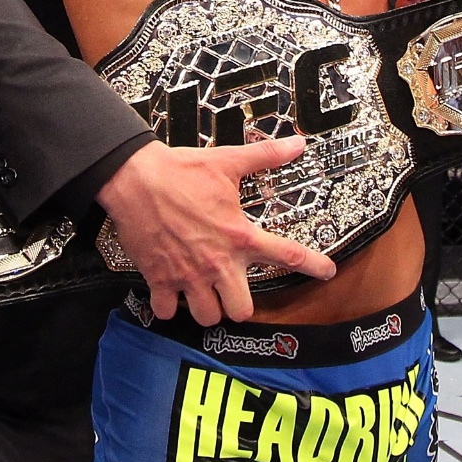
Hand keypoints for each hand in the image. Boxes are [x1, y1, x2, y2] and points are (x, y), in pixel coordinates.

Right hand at [96, 138, 335, 326]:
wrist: (134, 177)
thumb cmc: (179, 171)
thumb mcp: (227, 162)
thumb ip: (264, 157)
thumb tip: (296, 145)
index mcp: (238, 235)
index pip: (287, 255)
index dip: (313, 265)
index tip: (327, 271)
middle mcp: (217, 262)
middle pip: (241, 309)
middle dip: (238, 303)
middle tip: (231, 288)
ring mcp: (187, 274)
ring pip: (207, 316)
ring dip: (206, 307)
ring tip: (203, 292)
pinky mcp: (159, 278)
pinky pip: (168, 311)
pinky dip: (169, 306)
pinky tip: (171, 292)